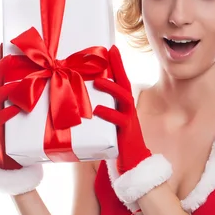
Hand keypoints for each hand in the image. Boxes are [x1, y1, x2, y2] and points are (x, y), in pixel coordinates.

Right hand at [0, 44, 42, 194]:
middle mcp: (0, 100)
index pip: (4, 68)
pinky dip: (6, 114)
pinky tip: (14, 110)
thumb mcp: (45, 106)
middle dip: (3, 68)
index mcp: (10, 90)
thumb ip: (51, 89)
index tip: (18, 44)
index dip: (7, 55)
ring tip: (17, 84)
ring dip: (6, 90)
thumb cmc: (37, 128)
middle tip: (13, 59)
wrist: (21, 159)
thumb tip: (73, 71)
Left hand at [93, 46, 150, 174]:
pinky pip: (119, 121)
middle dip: (117, 67)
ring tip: (98, 81)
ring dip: (112, 87)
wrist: (135, 167)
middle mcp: (129, 112)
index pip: (122, 81)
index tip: (110, 47)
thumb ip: (100, 114)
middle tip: (107, 53)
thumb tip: (78, 103)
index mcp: (124, 108)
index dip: (117, 64)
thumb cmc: (119, 147)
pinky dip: (108, 113)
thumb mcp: (108, 127)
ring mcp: (129, 122)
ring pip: (124, 98)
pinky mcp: (126, 135)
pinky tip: (97, 109)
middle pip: (125, 84)